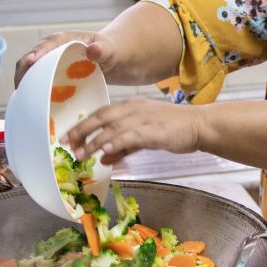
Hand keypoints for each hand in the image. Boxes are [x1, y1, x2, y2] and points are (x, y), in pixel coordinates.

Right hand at [14, 30, 114, 87]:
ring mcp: (50, 59)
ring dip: (23, 78)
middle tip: (21, 82)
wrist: (109, 59)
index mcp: (67, 38)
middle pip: (34, 54)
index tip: (32, 61)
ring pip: (30, 66)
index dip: (40, 51)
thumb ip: (104, 51)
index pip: (50, 42)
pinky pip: (35, 77)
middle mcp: (54, 47)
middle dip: (25, 67)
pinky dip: (30, 86)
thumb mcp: (110, 51)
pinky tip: (28, 99)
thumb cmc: (109, 52)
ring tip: (21, 92)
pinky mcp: (49, 71)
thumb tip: (93, 49)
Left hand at [60, 99, 206, 163]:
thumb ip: (123, 147)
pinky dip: (117, 142)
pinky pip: (132, 136)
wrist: (200, 125)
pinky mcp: (154, 130)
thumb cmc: (173, 129)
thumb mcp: (144, 137)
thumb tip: (104, 159)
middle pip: (102, 118)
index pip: (101, 114)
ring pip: (113, 128)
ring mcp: (144, 119)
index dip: (82, 125)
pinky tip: (106, 150)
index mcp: (130, 107)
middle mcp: (134, 110)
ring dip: (94, 141)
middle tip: (66, 143)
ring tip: (81, 154)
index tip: (67, 137)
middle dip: (81, 130)